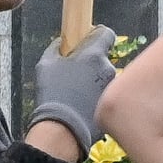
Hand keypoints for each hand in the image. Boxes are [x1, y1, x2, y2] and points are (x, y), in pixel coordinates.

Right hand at [25, 34, 114, 159]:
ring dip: (94, 79)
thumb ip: (56, 48)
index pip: (107, 34)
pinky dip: (97, 93)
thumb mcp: (46, 64)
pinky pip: (107, 92)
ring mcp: (114, 86)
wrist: (64, 127)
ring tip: (77, 91)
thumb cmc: (53, 93)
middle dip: (92, 62)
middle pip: (103, 58)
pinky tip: (84, 102)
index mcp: (93, 55)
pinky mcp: (116, 102)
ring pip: (104, 76)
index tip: (90, 38)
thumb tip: (62, 42)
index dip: (98, 34)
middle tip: (76, 72)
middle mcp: (109, 68)